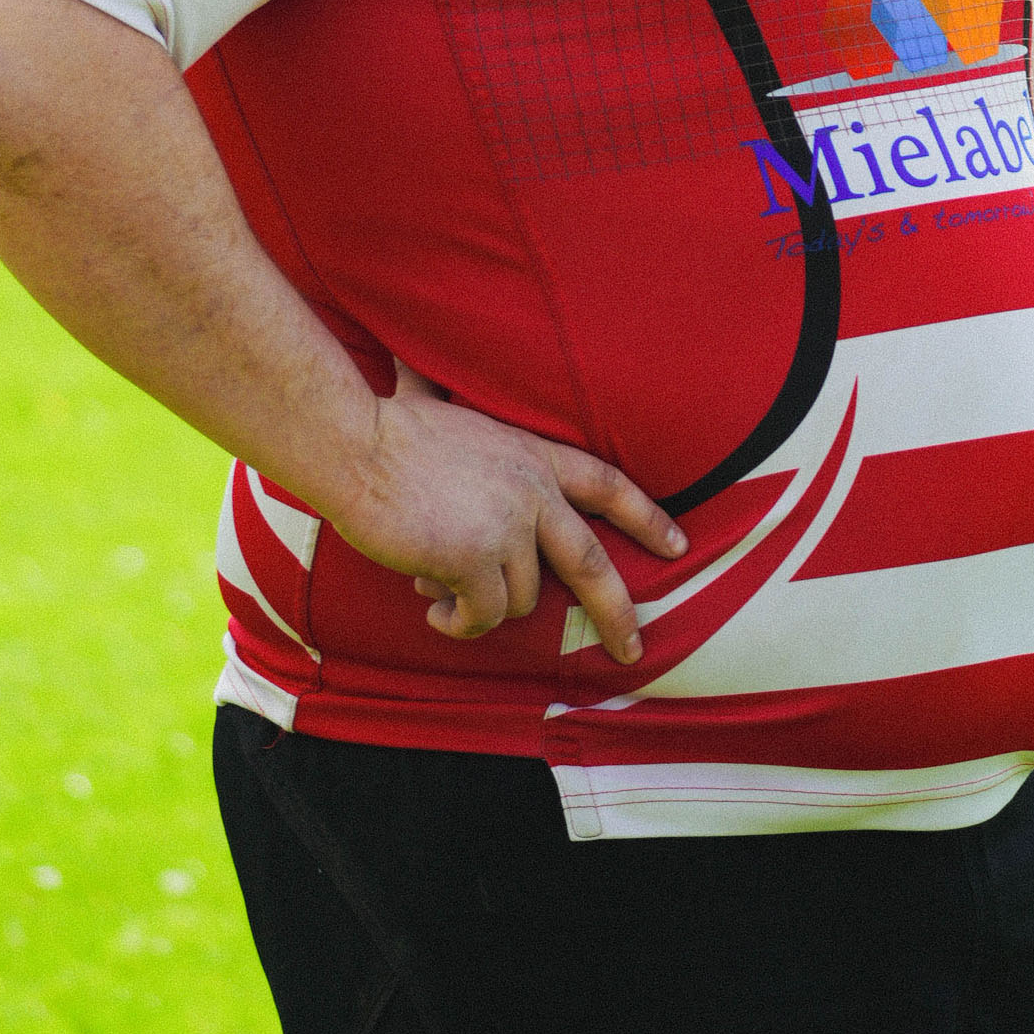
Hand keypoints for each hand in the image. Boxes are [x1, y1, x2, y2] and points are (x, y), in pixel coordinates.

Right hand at [335, 364, 686, 663]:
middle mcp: (532, 491)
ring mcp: (507, 527)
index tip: (678, 545)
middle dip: (618, 611)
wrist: (355, 446)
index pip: (608, 484)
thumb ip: (475, 436)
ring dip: (485, 607)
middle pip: (592, 562)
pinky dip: (459, 622)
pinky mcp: (475, 560)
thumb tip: (427, 383)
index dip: (646, 516)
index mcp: (534, 454)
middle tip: (633, 650)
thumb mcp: (457, 417)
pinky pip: (481, 616)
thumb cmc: (390, 428)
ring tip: (444, 592)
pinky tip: (433, 609)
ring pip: (520, 599)